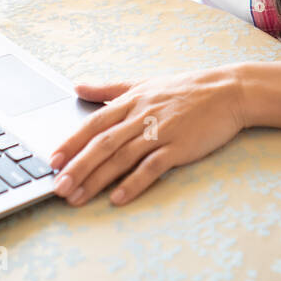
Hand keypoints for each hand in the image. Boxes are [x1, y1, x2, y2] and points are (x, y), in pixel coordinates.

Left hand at [48, 65, 247, 207]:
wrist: (228, 92)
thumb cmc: (186, 88)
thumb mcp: (144, 83)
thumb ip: (109, 89)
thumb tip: (77, 87)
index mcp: (131, 100)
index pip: (94, 123)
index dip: (72, 142)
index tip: (52, 160)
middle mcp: (142, 115)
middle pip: (103, 143)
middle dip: (78, 166)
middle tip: (58, 187)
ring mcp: (160, 131)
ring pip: (121, 158)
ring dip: (97, 179)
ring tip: (77, 197)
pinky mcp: (179, 147)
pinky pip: (152, 167)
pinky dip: (134, 183)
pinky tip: (117, 198)